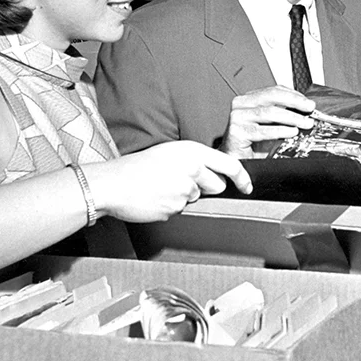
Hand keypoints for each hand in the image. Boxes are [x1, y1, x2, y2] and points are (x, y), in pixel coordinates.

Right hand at [89, 141, 251, 222]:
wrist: (112, 183)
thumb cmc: (136, 167)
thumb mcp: (170, 153)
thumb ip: (194, 161)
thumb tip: (213, 174)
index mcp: (192, 151)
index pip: (230, 164)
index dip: (243, 178)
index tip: (247, 186)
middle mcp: (192, 168)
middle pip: (217, 186)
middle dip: (206, 187)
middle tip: (179, 181)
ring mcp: (185, 189)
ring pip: (197, 198)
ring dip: (185, 196)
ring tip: (162, 187)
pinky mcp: (175, 208)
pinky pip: (181, 210)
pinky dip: (171, 206)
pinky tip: (156, 198)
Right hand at [220, 86, 315, 158]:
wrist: (238, 160)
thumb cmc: (254, 143)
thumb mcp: (271, 125)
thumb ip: (283, 115)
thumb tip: (305, 112)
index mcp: (249, 99)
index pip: (273, 91)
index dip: (293, 95)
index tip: (307, 102)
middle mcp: (241, 105)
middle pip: (272, 97)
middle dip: (294, 102)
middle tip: (309, 109)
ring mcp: (237, 117)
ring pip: (269, 112)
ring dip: (291, 118)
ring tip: (304, 123)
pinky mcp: (236, 132)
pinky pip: (263, 131)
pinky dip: (280, 131)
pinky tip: (292, 132)